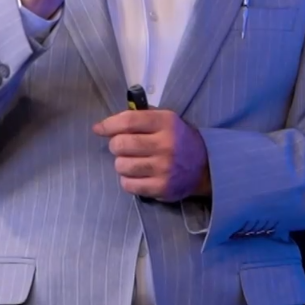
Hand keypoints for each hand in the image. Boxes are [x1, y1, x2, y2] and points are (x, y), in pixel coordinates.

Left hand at [92, 109, 211, 201]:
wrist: (204, 166)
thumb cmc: (177, 138)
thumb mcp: (165, 118)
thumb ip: (139, 116)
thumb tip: (104, 125)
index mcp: (166, 122)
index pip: (128, 121)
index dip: (109, 124)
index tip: (99, 128)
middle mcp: (165, 144)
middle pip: (121, 144)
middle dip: (115, 144)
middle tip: (122, 146)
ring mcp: (163, 168)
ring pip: (121, 165)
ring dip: (121, 163)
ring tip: (131, 161)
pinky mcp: (161, 188)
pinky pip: (128, 184)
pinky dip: (127, 179)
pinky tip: (137, 174)